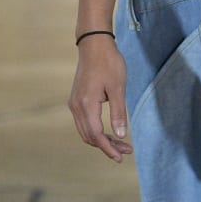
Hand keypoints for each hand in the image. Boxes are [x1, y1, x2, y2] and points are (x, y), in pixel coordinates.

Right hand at [68, 39, 132, 161]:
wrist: (94, 44)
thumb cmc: (109, 63)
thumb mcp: (118, 88)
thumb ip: (118, 112)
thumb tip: (120, 135)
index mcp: (86, 104)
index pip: (96, 135)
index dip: (108, 148)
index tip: (121, 157)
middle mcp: (76, 106)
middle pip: (89, 136)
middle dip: (107, 146)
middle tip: (126, 150)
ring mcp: (74, 103)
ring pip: (86, 131)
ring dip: (101, 140)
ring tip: (121, 143)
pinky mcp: (76, 100)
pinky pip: (84, 122)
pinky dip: (96, 130)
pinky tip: (109, 131)